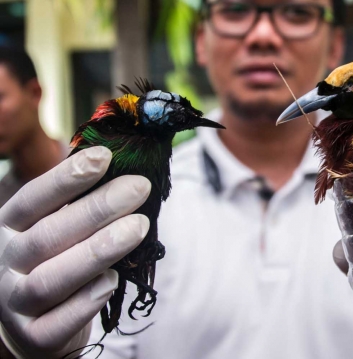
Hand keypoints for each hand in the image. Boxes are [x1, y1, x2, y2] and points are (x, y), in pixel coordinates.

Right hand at [0, 146, 150, 357]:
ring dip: (98, 251)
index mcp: (11, 229)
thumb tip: (114, 161)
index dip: (66, 178)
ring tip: (138, 228)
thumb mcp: (54, 227)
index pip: (33, 200)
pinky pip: (57, 323)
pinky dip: (85, 302)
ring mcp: (16, 302)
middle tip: (139, 187)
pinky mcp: (34, 336)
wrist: (28, 324)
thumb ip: (77, 201)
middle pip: (48, 235)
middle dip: (97, 208)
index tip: (105, 157)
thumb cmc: (52, 262)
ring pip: (52, 279)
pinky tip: (112, 280)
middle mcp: (8, 263)